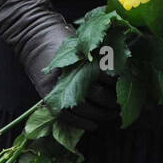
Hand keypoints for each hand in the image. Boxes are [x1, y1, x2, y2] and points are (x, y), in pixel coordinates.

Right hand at [0, 0, 117, 130]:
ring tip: (112, 114)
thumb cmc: (63, 36)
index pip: (105, 75)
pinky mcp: (48, 95)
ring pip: (84, 108)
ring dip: (101, 114)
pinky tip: (94, 126)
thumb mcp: (84, 41)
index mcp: (81, 58)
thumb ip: (100, 51)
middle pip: (97, 94)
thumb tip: (123, 64)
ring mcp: (58, 87)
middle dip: (112, 102)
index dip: (117, 83)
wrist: (34, 36)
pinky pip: (66, 116)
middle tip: (123, 104)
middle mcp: (70, 74)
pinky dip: (82, 123)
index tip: (128, 86)